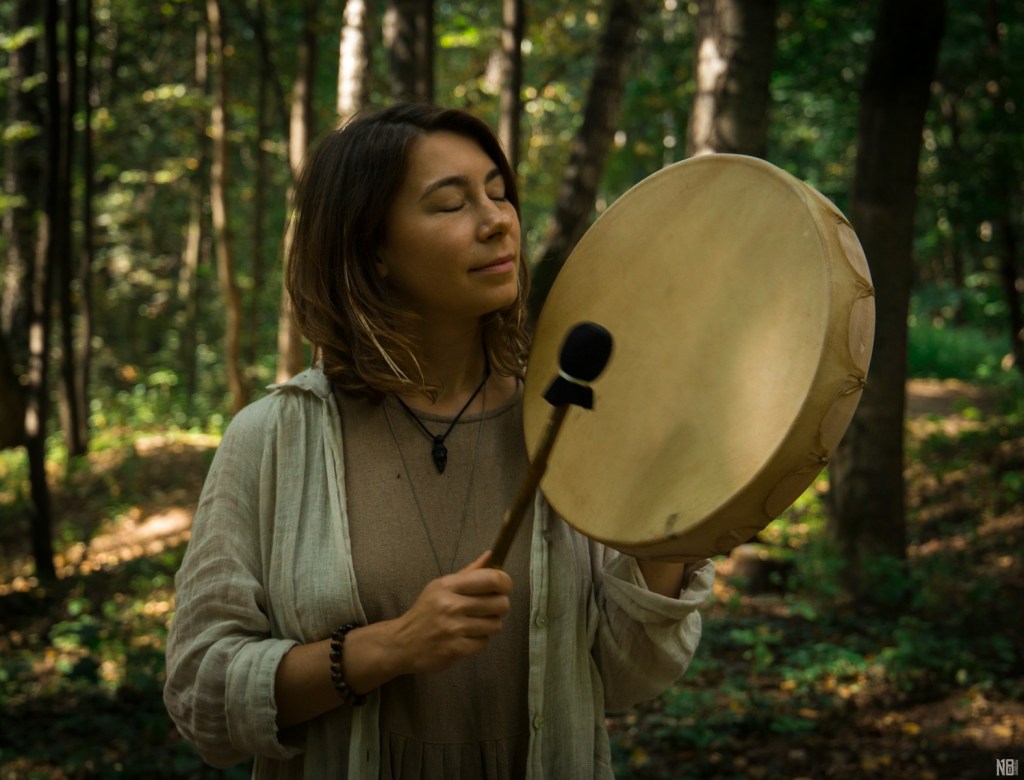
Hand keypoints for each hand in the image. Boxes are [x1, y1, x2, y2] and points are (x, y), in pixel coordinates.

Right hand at [393, 551, 511, 674]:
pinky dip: (480, 640)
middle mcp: (451, 605)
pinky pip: (485, 642)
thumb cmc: (426, 611)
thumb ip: (468, 573)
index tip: (503, 587)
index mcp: (448, 586)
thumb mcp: (441, 587)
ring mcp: (454, 628)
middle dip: (500, 606)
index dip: (505, 583)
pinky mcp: (456, 649)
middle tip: (489, 608)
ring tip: (476, 623)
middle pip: (500, 603)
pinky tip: (467, 636)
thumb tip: (491, 555)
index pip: (491, 579)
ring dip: (490, 624)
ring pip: (495, 624)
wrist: (402, 643)